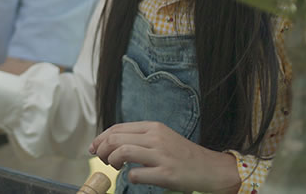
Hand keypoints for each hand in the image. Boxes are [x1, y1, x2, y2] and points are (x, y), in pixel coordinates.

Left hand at [90, 121, 240, 193]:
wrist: (211, 169)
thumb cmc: (183, 155)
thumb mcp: (162, 138)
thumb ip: (140, 137)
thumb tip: (111, 143)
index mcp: (153, 127)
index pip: (117, 128)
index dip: (100, 138)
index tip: (94, 148)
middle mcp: (156, 138)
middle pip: (116, 138)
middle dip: (102, 149)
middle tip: (102, 159)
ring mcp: (161, 156)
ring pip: (123, 151)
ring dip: (112, 161)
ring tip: (115, 167)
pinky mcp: (166, 174)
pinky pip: (137, 174)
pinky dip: (130, 177)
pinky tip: (135, 177)